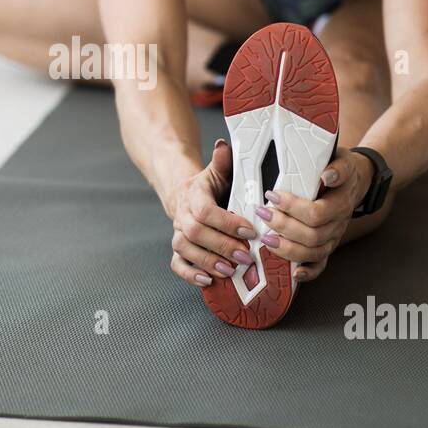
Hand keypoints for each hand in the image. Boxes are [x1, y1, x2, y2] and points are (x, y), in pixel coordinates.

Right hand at [168, 138, 257, 287]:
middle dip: (222, 246)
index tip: (250, 231)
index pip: (206, 210)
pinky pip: (177, 264)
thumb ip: (223, 162)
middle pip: (196, 233)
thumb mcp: (218, 172)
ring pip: (185, 249)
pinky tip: (208, 281)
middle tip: (245, 256)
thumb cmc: (210, 186)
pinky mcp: (178, 250)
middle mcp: (182, 215)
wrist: (186, 195)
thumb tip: (224, 146)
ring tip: (230, 271)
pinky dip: (190, 275)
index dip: (227, 223)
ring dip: (208, 262)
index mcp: (194, 195)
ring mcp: (178, 233)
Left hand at [258, 148, 373, 282]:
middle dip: (283, 227)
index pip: (317, 213)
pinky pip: (321, 265)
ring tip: (266, 239)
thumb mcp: (341, 159)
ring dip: (288, 249)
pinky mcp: (328, 245)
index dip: (292, 207)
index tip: (272, 195)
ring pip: (314, 252)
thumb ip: (337, 167)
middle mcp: (338, 223)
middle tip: (263, 213)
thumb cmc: (340, 168)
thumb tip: (327, 175)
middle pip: (312, 235)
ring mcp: (333, 237)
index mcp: (341, 202)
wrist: (354, 181)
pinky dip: (308, 272)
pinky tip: (294, 273)